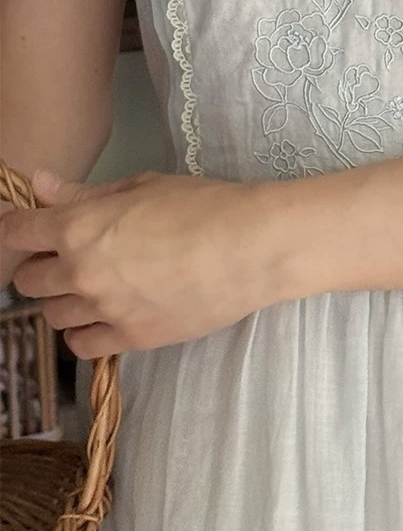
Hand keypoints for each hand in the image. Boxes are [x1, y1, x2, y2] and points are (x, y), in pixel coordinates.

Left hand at [0, 169, 275, 358]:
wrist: (251, 247)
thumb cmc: (204, 205)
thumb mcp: (143, 186)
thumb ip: (85, 192)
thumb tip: (41, 185)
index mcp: (80, 227)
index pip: (17, 232)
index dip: (17, 227)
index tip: (28, 227)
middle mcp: (81, 272)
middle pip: (28, 279)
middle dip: (42, 264)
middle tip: (70, 254)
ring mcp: (104, 309)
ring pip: (53, 314)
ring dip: (66, 298)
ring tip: (97, 284)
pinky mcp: (130, 338)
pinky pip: (82, 345)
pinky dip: (86, 331)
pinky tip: (107, 313)